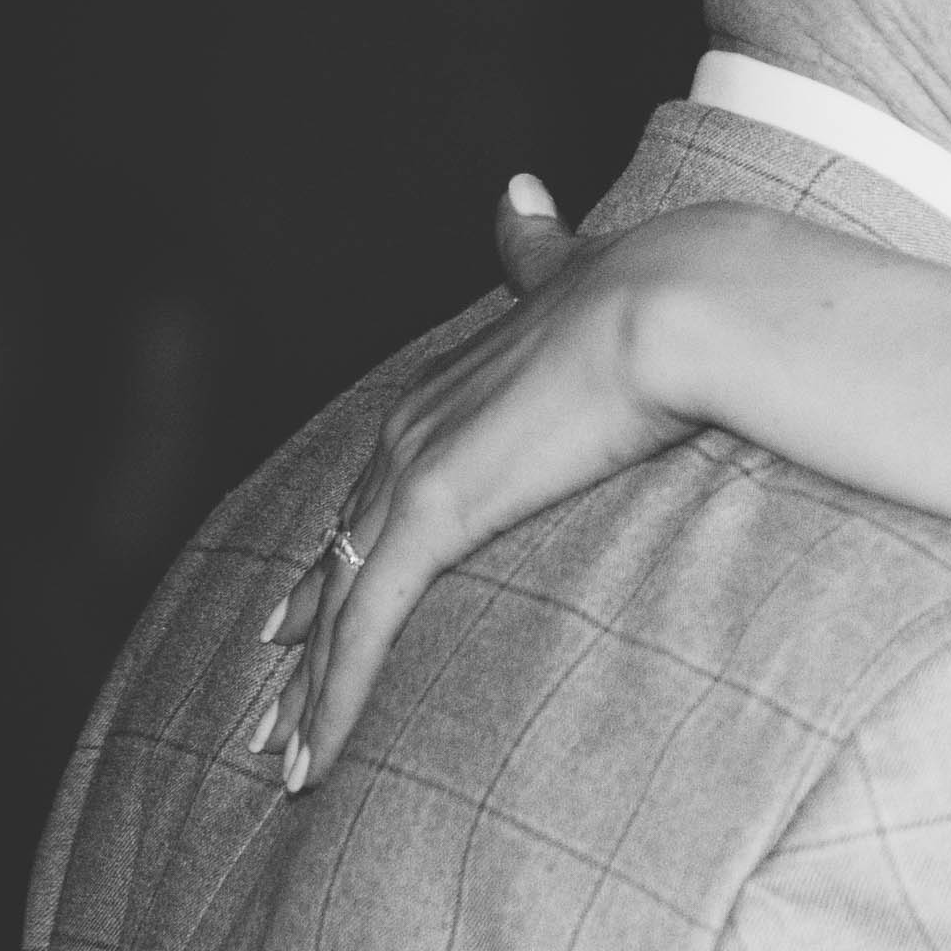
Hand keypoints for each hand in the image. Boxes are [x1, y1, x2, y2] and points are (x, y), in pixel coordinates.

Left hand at [256, 177, 734, 789]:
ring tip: (282, 760)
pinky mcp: (434, 512)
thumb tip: (513, 188)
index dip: (335, 555)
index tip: (300, 610)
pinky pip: (367, 626)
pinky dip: (336, 699)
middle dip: (302, 637)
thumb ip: (536, 247)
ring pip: (334, 606)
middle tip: (268, 710)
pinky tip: (315, 763)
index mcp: (448, 390)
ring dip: (307, 690)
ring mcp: (412, 470)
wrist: (682, 295)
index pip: (369, 493)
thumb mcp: (581, 277)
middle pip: (333, 555)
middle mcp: (410, 429)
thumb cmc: (665, 291)